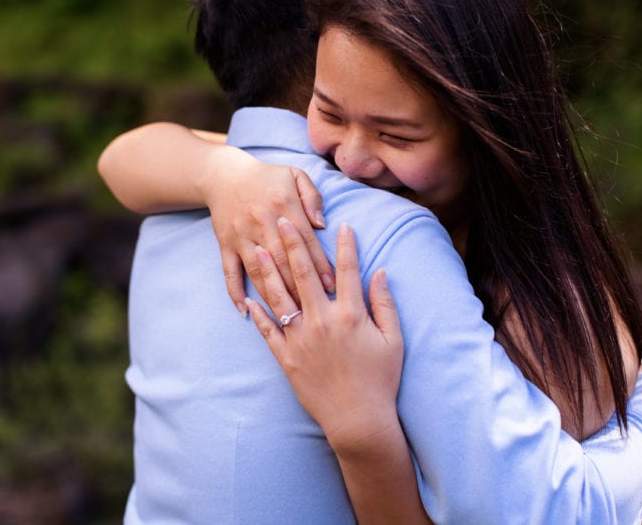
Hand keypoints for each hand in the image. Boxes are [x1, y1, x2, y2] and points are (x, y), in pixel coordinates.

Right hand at [199, 147, 334, 313]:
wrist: (225, 175)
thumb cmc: (268, 178)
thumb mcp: (294, 175)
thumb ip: (312, 197)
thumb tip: (322, 224)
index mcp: (283, 205)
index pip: (305, 240)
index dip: (319, 263)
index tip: (332, 285)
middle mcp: (262, 223)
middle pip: (283, 261)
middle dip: (301, 286)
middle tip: (316, 308)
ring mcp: (242, 236)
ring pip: (260, 271)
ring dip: (274, 295)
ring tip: (289, 317)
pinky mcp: (226, 245)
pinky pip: (230, 272)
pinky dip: (235, 292)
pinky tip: (245, 311)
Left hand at [245, 218, 403, 455]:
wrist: (358, 419)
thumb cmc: (380, 380)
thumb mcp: (393, 340)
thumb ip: (384, 304)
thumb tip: (380, 273)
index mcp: (350, 315)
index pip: (347, 271)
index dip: (346, 246)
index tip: (342, 225)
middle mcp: (323, 321)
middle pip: (305, 274)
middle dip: (292, 244)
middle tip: (282, 220)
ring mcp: (301, 339)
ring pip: (281, 297)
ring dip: (268, 271)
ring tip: (257, 248)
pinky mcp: (287, 358)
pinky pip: (269, 331)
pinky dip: (258, 314)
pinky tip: (248, 298)